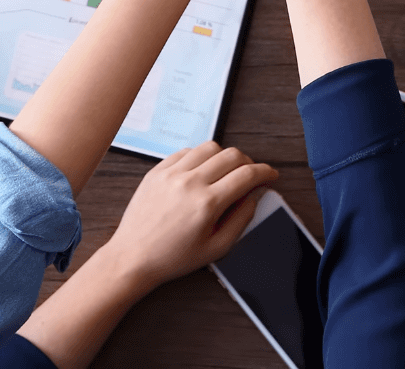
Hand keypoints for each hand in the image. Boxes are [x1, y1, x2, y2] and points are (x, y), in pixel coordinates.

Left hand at [104, 140, 277, 289]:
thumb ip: (241, 219)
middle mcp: (190, 182)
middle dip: (248, 162)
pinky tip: (202, 171)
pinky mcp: (158, 169)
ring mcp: (172, 173)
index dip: (265, 172)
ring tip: (226, 173)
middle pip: (232, 155)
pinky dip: (200, 157)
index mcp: (207, 204)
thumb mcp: (216, 248)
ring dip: (225, 156)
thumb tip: (256, 196)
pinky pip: (187, 151)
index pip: (246, 175)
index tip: (270, 174)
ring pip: (210, 147)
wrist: (134, 256)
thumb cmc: (173, 257)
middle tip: (250, 175)